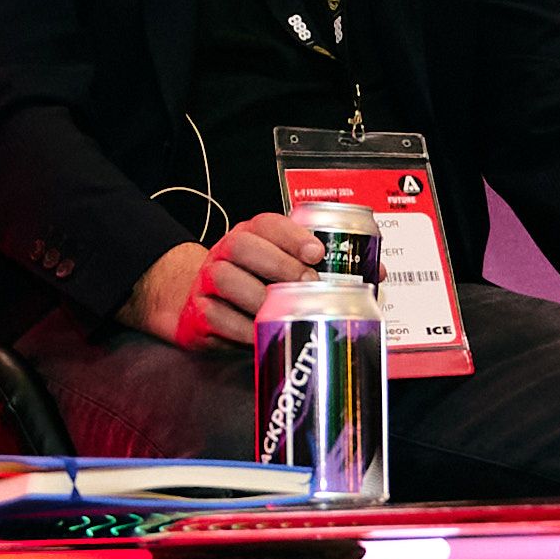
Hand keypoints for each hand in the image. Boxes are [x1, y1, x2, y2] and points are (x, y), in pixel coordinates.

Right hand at [122, 212, 316, 351]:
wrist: (199, 314)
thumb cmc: (250, 292)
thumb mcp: (275, 275)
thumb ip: (309, 272)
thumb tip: (363, 277)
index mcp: (248, 237)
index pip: (267, 224)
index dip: (292, 235)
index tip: (317, 252)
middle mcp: (224, 254)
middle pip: (242, 245)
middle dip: (279, 263)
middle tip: (307, 282)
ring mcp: (206, 282)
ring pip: (225, 278)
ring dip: (259, 296)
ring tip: (283, 311)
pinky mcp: (196, 313)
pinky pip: (215, 316)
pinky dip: (241, 327)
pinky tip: (260, 334)